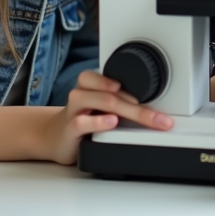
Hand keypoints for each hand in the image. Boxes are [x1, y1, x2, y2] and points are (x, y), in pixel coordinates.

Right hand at [39, 70, 172, 164]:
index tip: (161, 101)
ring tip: (138, 112)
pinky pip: (82, 122)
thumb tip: (155, 111)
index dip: (138, 87)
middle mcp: (84, 93)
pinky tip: (111, 122)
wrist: (53, 136)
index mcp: (93, 84)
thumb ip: (122, 105)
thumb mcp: (104, 109)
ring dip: (121, 107)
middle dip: (140, 107)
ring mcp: (75, 110)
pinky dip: (98, 121)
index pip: (116, 79)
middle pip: (114, 93)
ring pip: (99, 100)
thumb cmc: (83, 120)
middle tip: (160, 119)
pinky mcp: (69, 128)